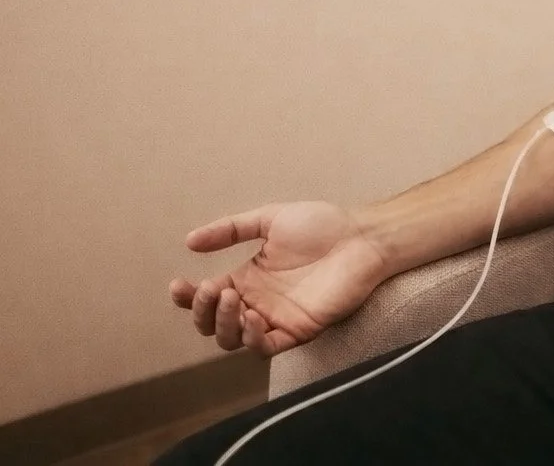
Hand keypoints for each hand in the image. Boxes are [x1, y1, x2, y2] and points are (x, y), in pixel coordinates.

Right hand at [170, 201, 389, 356]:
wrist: (361, 237)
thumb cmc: (322, 225)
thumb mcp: (270, 219)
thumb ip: (231, 229)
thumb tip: (189, 241)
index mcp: (248, 278)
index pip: (207, 297)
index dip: (187, 297)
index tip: (179, 284)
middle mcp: (258, 302)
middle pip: (214, 324)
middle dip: (202, 311)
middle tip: (214, 288)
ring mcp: (276, 318)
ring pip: (233, 340)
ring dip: (224, 323)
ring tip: (234, 297)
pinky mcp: (298, 330)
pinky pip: (264, 348)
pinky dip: (250, 338)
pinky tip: (252, 316)